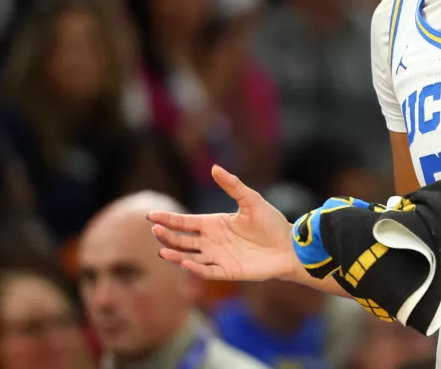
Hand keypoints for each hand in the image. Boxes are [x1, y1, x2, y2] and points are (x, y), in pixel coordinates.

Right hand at [149, 165, 297, 280]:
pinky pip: (206, 271)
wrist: (289, 246)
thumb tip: (214, 168)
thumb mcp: (251, 200)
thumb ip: (232, 185)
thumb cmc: (271, 222)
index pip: (184, 222)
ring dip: (175, 254)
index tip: (151, 216)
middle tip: (155, 229)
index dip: (168, 219)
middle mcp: (212, 241)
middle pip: (182, 240)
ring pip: (189, 256)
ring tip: (161, 251)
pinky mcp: (227, 272)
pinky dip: (194, 268)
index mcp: (214, 223)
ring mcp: (218, 257)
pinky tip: (184, 262)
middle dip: (167, 236)